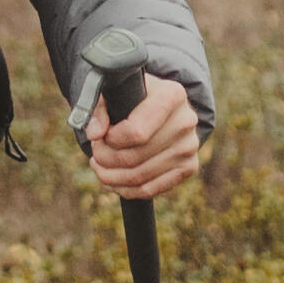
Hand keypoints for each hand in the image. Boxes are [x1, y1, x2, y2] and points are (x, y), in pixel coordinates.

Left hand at [85, 73, 204, 205]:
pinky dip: (125, 189)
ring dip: (110, 176)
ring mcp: (189, 147)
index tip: (100, 136)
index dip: (111, 140)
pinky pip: (150, 189)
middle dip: (105, 158)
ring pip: (139, 177)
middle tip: (95, 152)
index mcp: (172, 95)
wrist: (163, 107)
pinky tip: (111, 179)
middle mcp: (186, 121)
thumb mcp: (113, 92)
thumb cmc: (133, 97)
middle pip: (135, 157)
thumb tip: (94, 134)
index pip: (136, 132)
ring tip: (99, 165)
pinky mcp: (189, 167)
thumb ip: (98, 108)